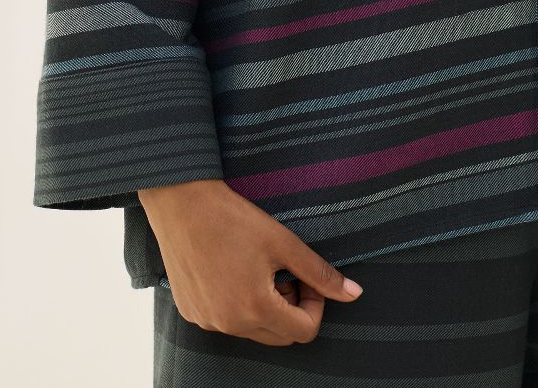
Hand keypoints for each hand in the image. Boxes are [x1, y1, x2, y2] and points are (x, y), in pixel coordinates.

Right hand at [136, 178, 363, 344]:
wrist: (182, 202)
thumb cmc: (234, 218)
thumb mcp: (283, 243)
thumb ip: (320, 273)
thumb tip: (354, 294)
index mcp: (256, 309)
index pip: (304, 331)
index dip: (315, 304)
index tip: (305, 276)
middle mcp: (229, 324)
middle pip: (280, 335)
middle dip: (291, 307)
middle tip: (284, 271)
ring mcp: (207, 321)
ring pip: (253, 330)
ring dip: (265, 307)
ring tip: (259, 268)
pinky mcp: (191, 312)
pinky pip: (225, 321)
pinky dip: (238, 304)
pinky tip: (233, 270)